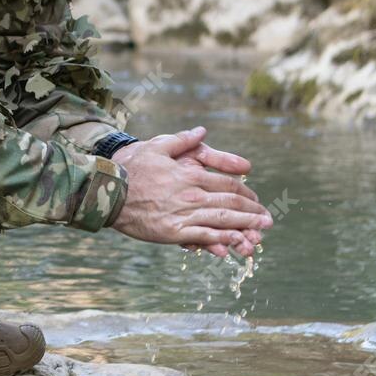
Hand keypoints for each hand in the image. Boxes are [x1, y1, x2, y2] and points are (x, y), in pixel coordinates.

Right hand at [109, 126, 269, 257]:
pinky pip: (204, 236)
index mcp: (190, 173)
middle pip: (231, 202)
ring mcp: (184, 214)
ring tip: (260, 235)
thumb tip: (202, 131)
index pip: (228, 183)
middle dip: (253, 212)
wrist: (107, 192)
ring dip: (246, 227)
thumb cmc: (131, 167)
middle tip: (267, 220)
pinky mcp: (174, 232)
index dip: (246, 191)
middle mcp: (192, 194)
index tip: (255, 198)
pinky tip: (235, 244)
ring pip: (223, 220)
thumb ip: (183, 140)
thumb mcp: (157, 146)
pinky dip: (223, 240)